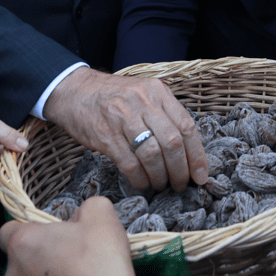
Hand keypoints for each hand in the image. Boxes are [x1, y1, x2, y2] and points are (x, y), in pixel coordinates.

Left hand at [0, 197, 137, 275]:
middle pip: (20, 259)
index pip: (7, 231)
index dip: (29, 231)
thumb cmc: (99, 267)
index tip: (48, 235)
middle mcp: (12, 274)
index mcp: (24, 242)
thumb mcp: (101, 216)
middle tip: (68, 258)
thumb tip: (82, 214)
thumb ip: (85, 207)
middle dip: (40, 258)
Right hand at [42, 68, 208, 191]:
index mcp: (157, 91)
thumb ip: (164, 114)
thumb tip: (188, 151)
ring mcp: (123, 118)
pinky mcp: (106, 135)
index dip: (197, 155)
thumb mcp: (143, 94)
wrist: (74, 91)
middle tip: (181, 184)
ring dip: (161, 177)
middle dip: (181, 170)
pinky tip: (143, 183)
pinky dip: (140, 179)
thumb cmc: (113, 97)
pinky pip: (130, 164)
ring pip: (153, 155)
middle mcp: (143, 102)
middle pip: (172, 142)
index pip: (186, 125)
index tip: (201, 175)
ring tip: (161, 184)